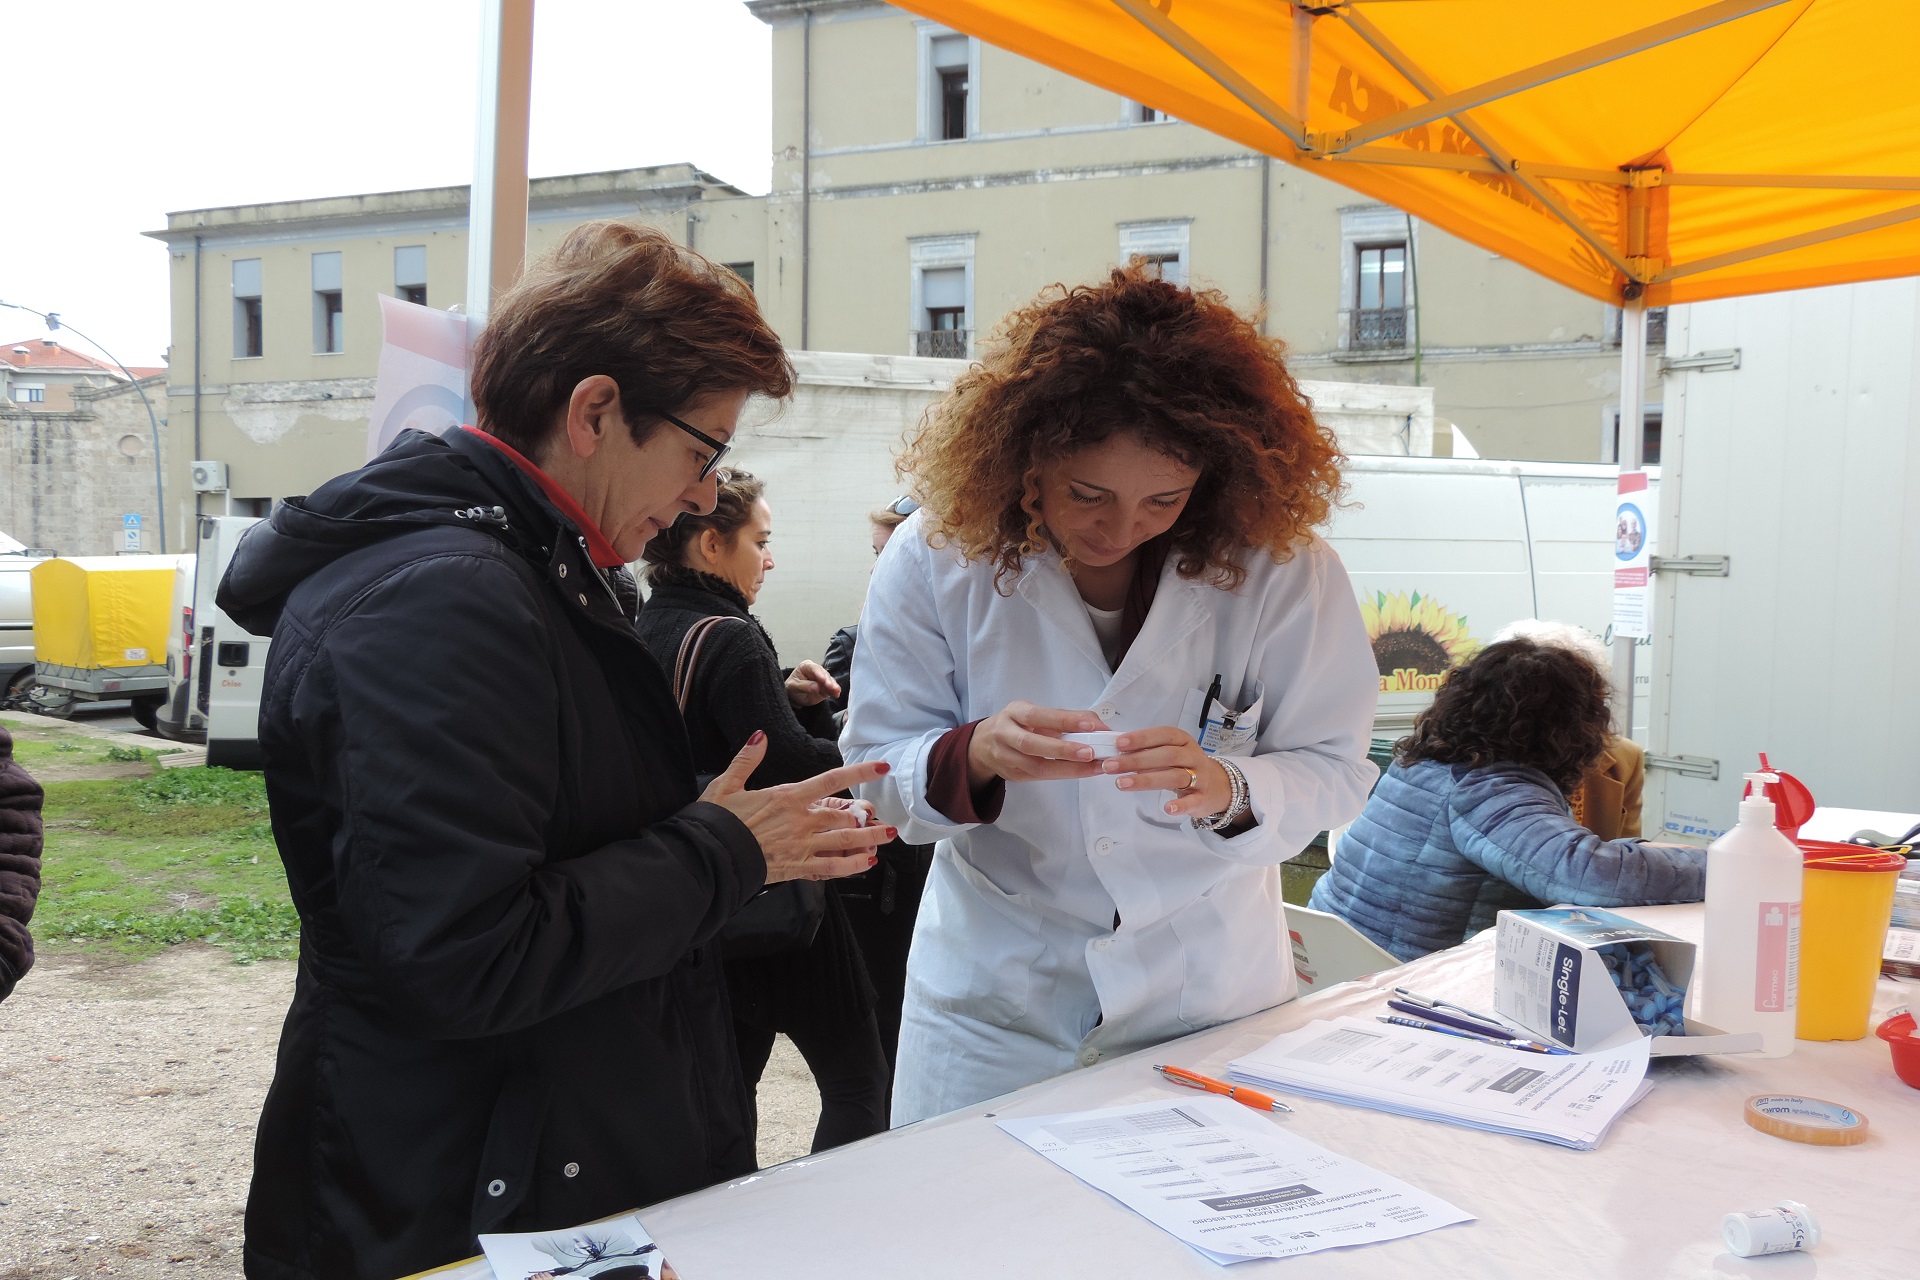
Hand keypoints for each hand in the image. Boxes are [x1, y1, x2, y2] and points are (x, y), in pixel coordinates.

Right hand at [701, 733, 894, 882]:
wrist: (710, 856)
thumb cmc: (717, 821)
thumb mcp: (727, 783)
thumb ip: (747, 759)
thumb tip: (761, 736)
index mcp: (788, 797)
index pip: (831, 780)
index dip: (860, 773)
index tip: (881, 767)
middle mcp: (800, 821)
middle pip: (844, 816)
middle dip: (867, 815)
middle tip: (882, 816)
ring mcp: (801, 846)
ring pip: (844, 841)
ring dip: (869, 838)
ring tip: (888, 835)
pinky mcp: (797, 868)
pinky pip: (831, 867)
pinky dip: (852, 866)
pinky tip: (866, 862)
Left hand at [785, 660, 840, 707]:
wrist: (795, 697)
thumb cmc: (792, 688)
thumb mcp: (793, 687)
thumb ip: (804, 686)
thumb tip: (816, 687)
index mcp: (806, 666)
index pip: (814, 668)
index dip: (819, 673)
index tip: (823, 680)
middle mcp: (816, 671)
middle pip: (824, 674)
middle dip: (828, 680)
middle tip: (831, 686)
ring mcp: (823, 679)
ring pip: (830, 681)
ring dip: (834, 686)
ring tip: (836, 691)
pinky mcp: (827, 687)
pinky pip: (832, 688)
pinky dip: (835, 691)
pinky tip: (837, 694)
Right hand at [966, 701, 1108, 789]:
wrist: (983, 744)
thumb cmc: (1017, 725)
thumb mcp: (1035, 713)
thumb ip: (1065, 718)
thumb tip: (1099, 725)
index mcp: (1014, 712)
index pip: (1038, 716)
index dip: (1064, 720)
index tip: (1091, 725)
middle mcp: (1005, 734)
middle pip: (1031, 744)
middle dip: (1063, 750)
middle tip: (1091, 753)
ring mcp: (1006, 757)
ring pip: (1036, 767)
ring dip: (1068, 768)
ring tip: (1093, 766)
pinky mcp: (1012, 775)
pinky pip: (1039, 777)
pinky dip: (1063, 775)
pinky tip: (1081, 772)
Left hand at [1101, 726, 1232, 819]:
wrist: (1219, 787)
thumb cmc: (1186, 767)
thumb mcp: (1171, 754)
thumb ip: (1148, 752)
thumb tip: (1116, 752)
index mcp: (1183, 741)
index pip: (1163, 735)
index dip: (1142, 738)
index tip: (1119, 743)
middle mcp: (1193, 756)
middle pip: (1166, 755)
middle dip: (1136, 760)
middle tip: (1110, 766)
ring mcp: (1200, 777)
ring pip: (1175, 776)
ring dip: (1147, 780)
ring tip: (1122, 784)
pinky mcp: (1204, 798)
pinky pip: (1193, 801)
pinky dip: (1180, 805)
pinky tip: (1166, 808)